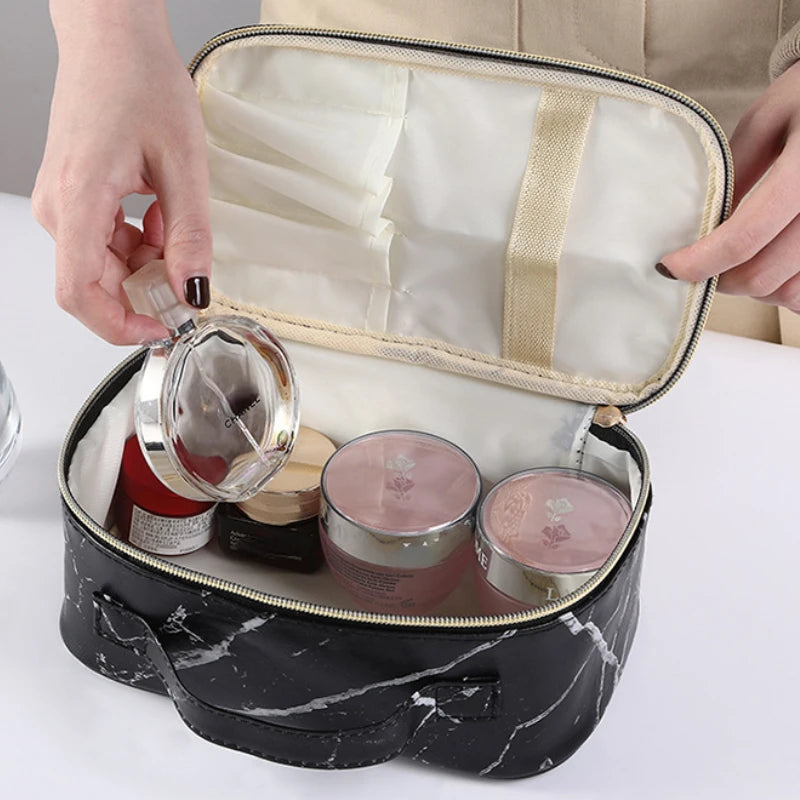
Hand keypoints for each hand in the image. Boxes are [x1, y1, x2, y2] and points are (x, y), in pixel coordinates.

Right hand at [32, 0, 211, 343]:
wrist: (112, 38)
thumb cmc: (139, 82)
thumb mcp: (183, 165)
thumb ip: (190, 236)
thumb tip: (194, 291)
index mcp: (79, 200)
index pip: (78, 293)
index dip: (119, 325)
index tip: (161, 329)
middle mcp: (60, 207)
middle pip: (94, 285)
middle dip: (144, 291)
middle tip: (187, 274)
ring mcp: (62, 202)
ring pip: (102, 266)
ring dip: (146, 263)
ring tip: (175, 223)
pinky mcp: (73, 196)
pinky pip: (104, 242)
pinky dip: (139, 243)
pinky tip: (161, 215)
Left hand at [657, 60, 799, 311]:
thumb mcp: (768, 120)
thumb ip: (734, 171)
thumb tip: (698, 223)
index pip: (745, 235)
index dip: (700, 262)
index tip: (667, 267)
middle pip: (764, 274)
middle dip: (721, 280)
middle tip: (699, 267)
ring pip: (790, 293)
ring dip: (756, 290)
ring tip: (740, 263)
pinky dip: (788, 291)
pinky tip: (774, 268)